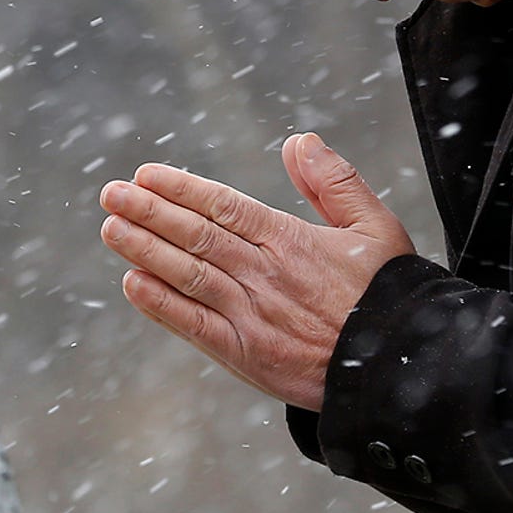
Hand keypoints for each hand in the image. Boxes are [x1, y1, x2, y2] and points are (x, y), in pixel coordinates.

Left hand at [98, 133, 414, 411]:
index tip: (146, 174)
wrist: (401, 371)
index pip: (225, 206)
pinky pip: (194, 326)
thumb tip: (298, 141)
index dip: (182, 189)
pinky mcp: (247, 356)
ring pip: (188, 275)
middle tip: (111, 193)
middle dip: (149, 211)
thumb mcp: (376, 227)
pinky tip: (133, 283)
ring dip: (144, 250)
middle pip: (196, 236)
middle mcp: (265, 276)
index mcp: (292, 241)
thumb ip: (335, 182)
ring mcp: (252, 317)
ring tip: (111, 227)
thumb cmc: (390, 295)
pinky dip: (160, 305)